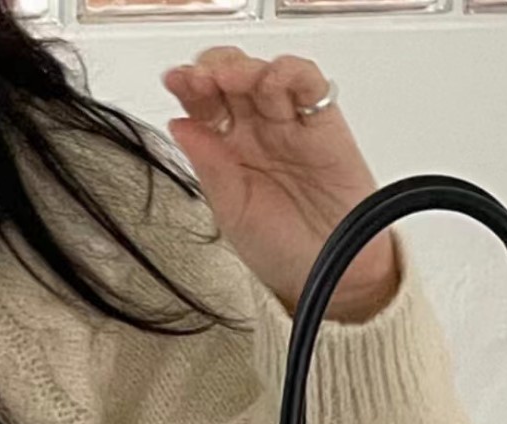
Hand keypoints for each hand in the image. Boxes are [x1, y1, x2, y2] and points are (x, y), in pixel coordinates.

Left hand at [162, 49, 399, 323]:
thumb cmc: (281, 250)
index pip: (204, 105)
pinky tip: (272, 81)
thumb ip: (208, 167)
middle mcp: (256, 131)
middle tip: (200, 78)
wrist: (330, 273)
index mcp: (226, 151)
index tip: (175, 82)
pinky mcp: (323, 122)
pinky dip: (291, 73)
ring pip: (265, 74)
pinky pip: (309, 83)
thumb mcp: (231, 212)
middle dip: (212, 70)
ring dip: (245, 68)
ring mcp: (288, 123)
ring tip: (229, 80)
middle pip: (231, 79)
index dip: (189, 87)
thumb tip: (179, 126)